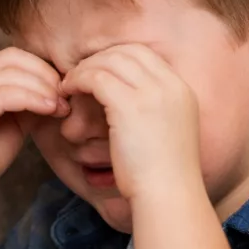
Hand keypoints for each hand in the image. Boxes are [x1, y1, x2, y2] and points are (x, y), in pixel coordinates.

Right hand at [0, 48, 67, 202]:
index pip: (14, 56)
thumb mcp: (15, 123)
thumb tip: (61, 91)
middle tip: (66, 96)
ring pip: (11, 73)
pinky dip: (31, 98)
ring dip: (42, 87)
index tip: (64, 90)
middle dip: (45, 75)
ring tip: (61, 106)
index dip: (43, 68)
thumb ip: (31, 102)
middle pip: (13, 59)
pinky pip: (4, 94)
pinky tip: (48, 109)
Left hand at [61, 44, 200, 198]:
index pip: (145, 55)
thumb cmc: (162, 176)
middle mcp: (170, 85)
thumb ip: (153, 110)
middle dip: (100, 59)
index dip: (117, 58)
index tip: (99, 72)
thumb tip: (126, 103)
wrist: (168, 196)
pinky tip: (67, 92)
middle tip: (79, 74)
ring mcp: (151, 93)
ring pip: (109, 61)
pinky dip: (78, 80)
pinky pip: (96, 78)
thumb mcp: (166, 133)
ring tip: (69, 84)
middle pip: (127, 51)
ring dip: (85, 68)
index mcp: (181, 90)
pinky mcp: (128, 105)